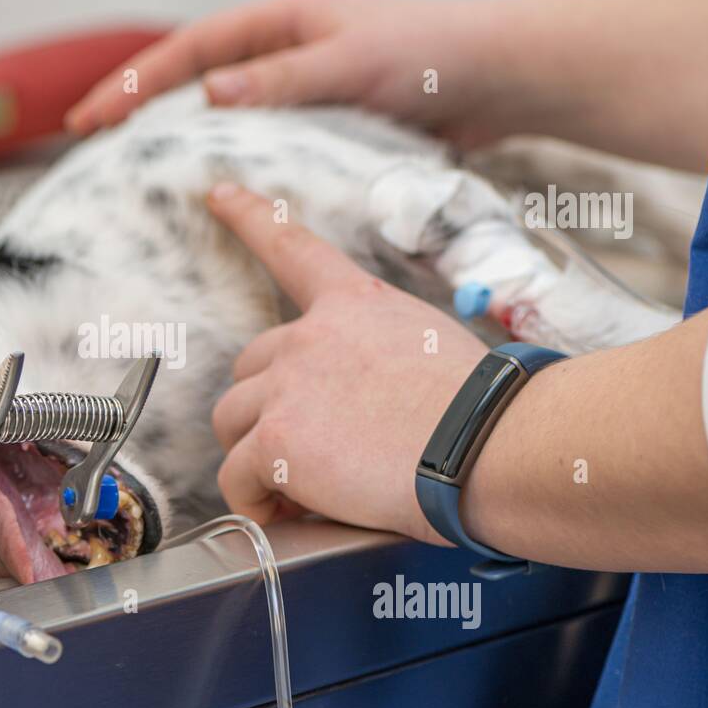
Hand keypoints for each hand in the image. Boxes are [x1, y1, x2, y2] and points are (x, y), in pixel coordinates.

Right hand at [66, 0, 513, 147]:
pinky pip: (263, 150)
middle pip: (192, 85)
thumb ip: (283, 81)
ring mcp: (299, 95)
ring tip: (136, 178)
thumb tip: (209, 95)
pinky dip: (234, 169)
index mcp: (279, 24)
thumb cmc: (430, 54)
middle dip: (140, 112)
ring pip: (223, 122)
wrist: (495, 78)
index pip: (187, 52)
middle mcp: (281, 57)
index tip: (90, 117)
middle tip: (90, 144)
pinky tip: (214, 198)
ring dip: (182, 144)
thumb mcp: (350, 61)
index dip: (134, 83)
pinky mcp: (321, 129)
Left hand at [206, 182, 486, 543]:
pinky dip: (255, 504)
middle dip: (268, 412)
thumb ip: (382, 360)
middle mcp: (311, 335)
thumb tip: (371, 406)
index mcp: (355, 305)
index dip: (249, 217)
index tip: (217, 192)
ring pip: (232, 424)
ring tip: (304, 491)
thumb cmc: (483, 416)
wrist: (491, 447)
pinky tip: (291, 514)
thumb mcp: (435, 352)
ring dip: (257, 459)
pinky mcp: (275, 439)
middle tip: (309, 454)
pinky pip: (235, 479)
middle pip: (250, 368)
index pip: (292, 248)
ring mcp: (287, 385)